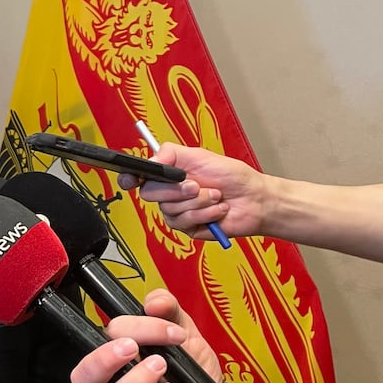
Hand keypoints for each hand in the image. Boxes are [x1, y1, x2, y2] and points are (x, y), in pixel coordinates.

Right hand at [70, 289, 226, 382]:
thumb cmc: (192, 363)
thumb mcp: (181, 326)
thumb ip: (167, 307)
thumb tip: (154, 303)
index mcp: (115, 359)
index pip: (96, 343)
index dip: (122, 329)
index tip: (158, 326)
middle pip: (84, 379)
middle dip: (104, 360)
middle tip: (132, 347)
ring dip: (138, 381)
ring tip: (162, 367)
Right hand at [121, 144, 271, 241]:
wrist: (253, 199)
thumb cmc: (231, 176)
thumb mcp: (200, 156)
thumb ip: (171, 154)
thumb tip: (151, 161)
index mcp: (168, 174)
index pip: (138, 177)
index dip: (129, 179)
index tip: (131, 180)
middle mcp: (169, 193)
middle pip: (150, 194)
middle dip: (176, 190)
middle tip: (196, 185)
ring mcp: (178, 212)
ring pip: (170, 210)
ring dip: (198, 202)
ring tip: (215, 196)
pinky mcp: (188, 228)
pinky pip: (185, 222)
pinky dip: (205, 214)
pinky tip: (218, 210)